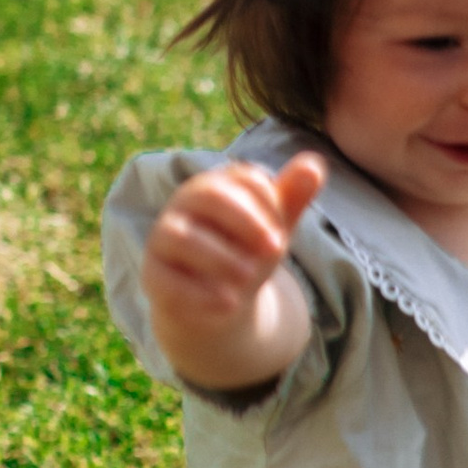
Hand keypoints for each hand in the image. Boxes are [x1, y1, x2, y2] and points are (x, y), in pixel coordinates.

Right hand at [143, 152, 324, 346]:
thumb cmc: (246, 253)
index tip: (282, 228)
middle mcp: (184, 204)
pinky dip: (201, 294)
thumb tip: (314, 164)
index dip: (268, 202)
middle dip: (246, 220)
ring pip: (184, 238)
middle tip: (276, 248)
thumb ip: (292, 197)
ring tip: (249, 278)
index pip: (243, 179)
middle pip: (209, 196)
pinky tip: (230, 304)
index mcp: (217, 184)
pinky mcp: (152, 275)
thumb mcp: (273, 228)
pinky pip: (168, 280)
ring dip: (221, 258)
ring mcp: (163, 238)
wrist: (219, 301)